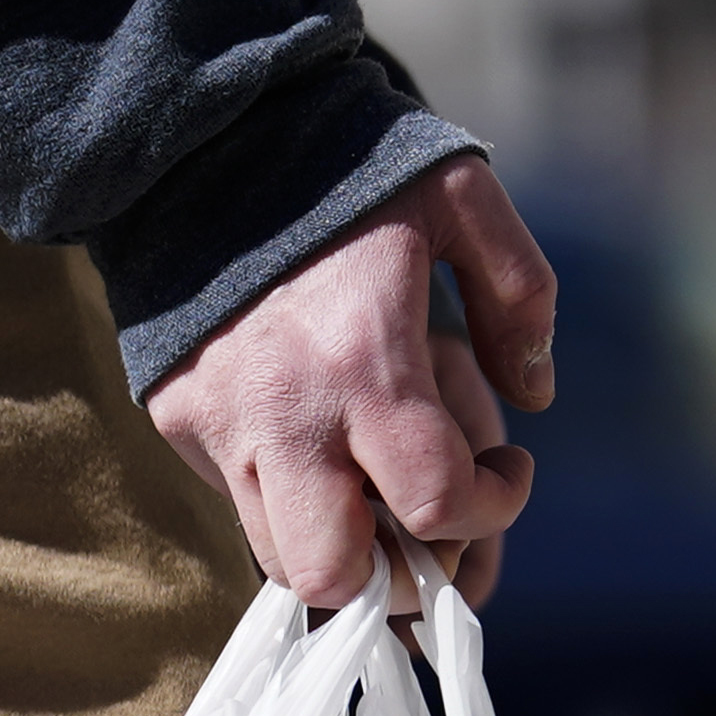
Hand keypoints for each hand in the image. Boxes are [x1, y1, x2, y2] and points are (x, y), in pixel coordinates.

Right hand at [147, 155, 555, 609]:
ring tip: (377, 497)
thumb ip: (519, 294)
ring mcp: (222, 426)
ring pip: (279, 558)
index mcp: (366, 362)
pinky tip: (320, 449)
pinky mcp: (180, 420)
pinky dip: (288, 501)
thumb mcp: (461, 196)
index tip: (508, 471)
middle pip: (336, 574)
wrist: (203, 139)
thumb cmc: (348, 167)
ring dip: (341, 549)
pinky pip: (239, 499)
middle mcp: (287, 415)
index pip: (434, 503)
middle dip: (394, 576)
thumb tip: (535, 396)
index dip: (490, 510)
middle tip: (428, 527)